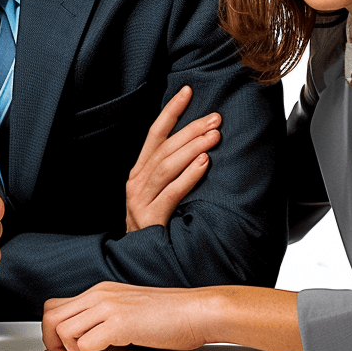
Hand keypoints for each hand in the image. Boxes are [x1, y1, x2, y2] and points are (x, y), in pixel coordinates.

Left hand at [42, 281, 209, 350]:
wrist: (198, 311)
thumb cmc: (171, 315)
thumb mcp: (129, 309)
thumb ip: (105, 318)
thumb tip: (85, 341)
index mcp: (101, 292)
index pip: (55, 306)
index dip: (52, 330)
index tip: (60, 345)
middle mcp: (100, 295)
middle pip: (51, 316)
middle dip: (53, 341)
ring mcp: (108, 307)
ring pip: (63, 330)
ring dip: (73, 349)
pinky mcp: (119, 323)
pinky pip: (85, 344)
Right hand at [126, 85, 220, 231]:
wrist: (140, 260)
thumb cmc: (157, 223)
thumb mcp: (160, 192)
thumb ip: (174, 171)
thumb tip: (204, 146)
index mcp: (139, 172)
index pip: (155, 134)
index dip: (170, 111)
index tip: (187, 91)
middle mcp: (136, 182)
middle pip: (164, 148)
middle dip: (190, 129)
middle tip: (215, 118)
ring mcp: (139, 200)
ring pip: (167, 166)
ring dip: (192, 148)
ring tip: (214, 136)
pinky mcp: (149, 218)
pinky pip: (171, 193)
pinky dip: (188, 176)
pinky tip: (204, 164)